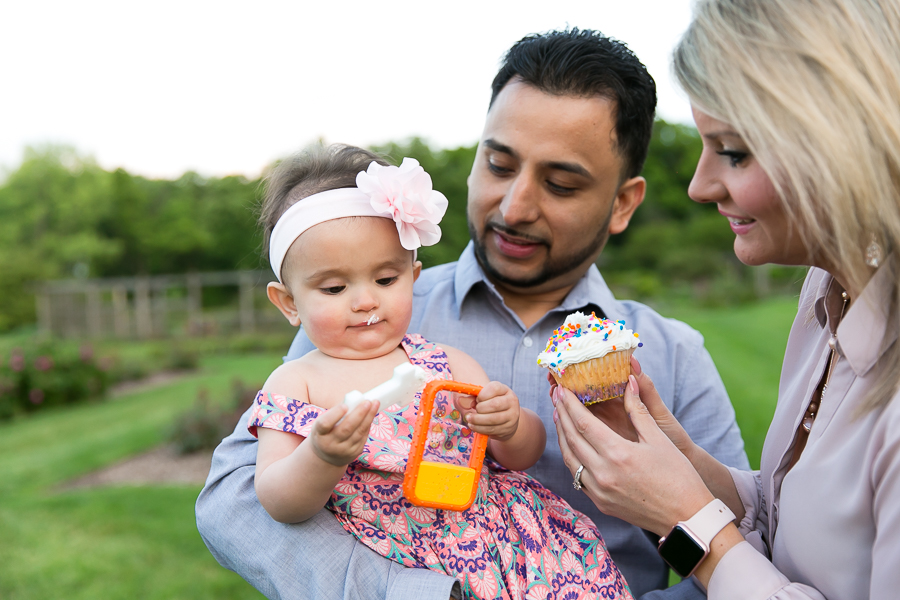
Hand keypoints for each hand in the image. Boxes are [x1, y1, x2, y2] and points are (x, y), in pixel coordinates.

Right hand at [308, 400, 378, 466]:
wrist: (326, 456)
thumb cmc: (325, 432)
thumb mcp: (323, 422)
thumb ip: (336, 412)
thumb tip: (354, 398)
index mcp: (319, 434)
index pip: (325, 424)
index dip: (335, 414)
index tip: (345, 405)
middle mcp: (330, 444)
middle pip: (346, 428)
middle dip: (359, 414)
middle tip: (367, 401)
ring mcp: (343, 450)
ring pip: (359, 432)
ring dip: (368, 417)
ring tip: (375, 404)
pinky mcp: (354, 452)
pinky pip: (363, 436)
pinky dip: (368, 423)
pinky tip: (372, 414)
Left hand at [459, 381, 519, 441]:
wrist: (506, 420)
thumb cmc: (491, 405)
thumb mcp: (484, 398)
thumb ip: (473, 397)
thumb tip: (461, 400)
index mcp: (504, 389)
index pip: (494, 388)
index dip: (482, 394)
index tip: (477, 399)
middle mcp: (511, 401)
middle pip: (495, 404)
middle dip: (480, 408)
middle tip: (474, 410)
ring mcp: (512, 415)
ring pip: (493, 419)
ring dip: (477, 420)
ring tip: (469, 419)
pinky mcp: (508, 428)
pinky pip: (492, 429)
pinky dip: (480, 428)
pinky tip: (473, 426)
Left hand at [554, 374, 712, 534]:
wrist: (687, 518)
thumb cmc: (679, 476)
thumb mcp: (659, 439)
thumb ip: (638, 410)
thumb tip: (629, 382)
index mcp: (618, 454)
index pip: (583, 423)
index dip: (570, 405)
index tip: (562, 390)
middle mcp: (603, 473)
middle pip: (572, 439)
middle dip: (562, 415)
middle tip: (556, 398)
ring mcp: (599, 491)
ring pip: (570, 459)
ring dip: (562, 437)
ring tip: (560, 418)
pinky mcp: (601, 503)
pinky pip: (577, 477)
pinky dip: (572, 458)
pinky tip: (572, 446)